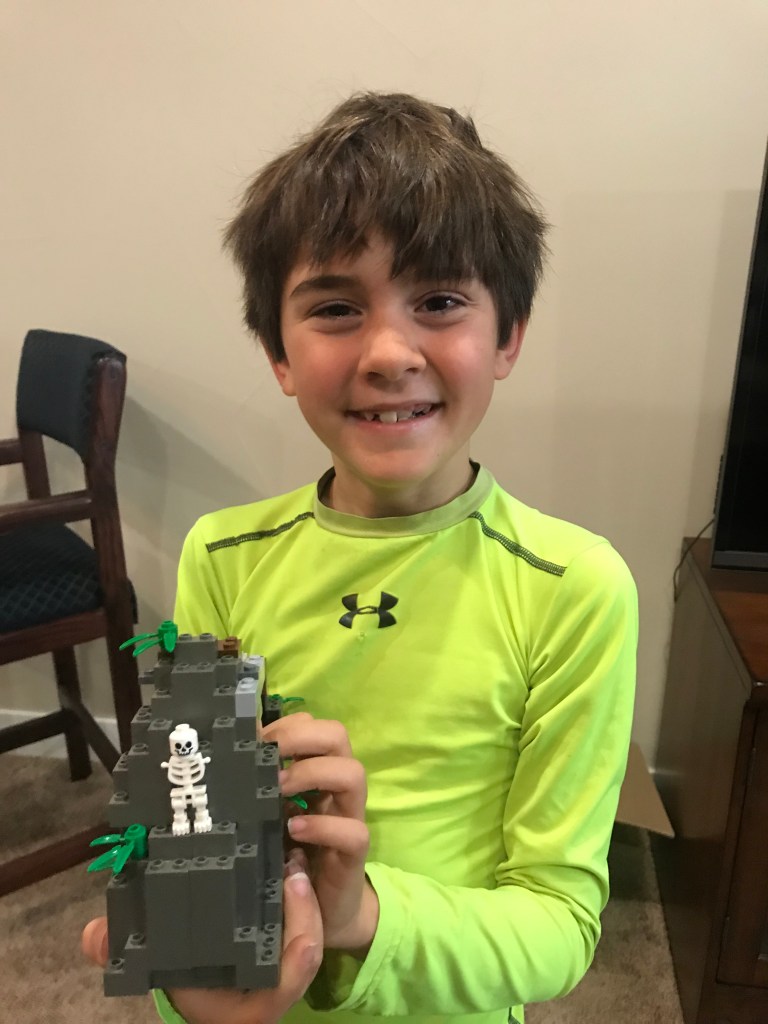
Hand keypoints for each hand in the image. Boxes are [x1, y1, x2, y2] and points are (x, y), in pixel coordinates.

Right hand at [82, 853, 321, 1023]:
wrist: (205, 986)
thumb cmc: (181, 976)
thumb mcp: (152, 968)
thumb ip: (122, 953)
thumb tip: (93, 936)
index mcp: (247, 1006)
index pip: (282, 989)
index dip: (295, 965)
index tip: (298, 936)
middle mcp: (272, 986)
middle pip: (306, 955)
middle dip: (307, 913)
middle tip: (292, 871)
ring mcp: (285, 962)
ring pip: (310, 935)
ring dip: (307, 899)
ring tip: (292, 859)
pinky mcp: (288, 938)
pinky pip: (305, 921)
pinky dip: (302, 894)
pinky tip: (290, 859)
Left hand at [263, 712, 377, 954]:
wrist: (323, 910)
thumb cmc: (289, 854)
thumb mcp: (269, 816)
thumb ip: (258, 789)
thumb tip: (223, 759)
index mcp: (317, 771)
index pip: (313, 725)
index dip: (285, 726)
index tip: (254, 742)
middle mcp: (336, 786)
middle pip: (337, 735)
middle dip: (300, 737)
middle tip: (269, 757)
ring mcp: (349, 817)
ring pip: (353, 773)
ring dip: (312, 773)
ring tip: (280, 789)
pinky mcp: (353, 853)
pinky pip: (353, 831)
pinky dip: (322, 826)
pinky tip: (295, 831)